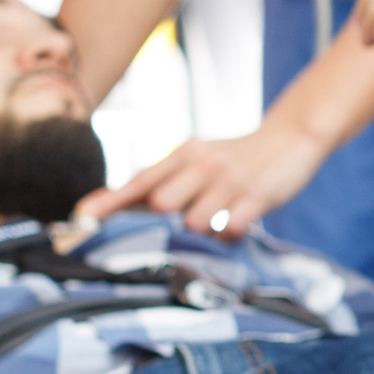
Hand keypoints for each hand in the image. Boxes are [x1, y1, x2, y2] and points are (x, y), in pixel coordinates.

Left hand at [78, 113, 330, 234]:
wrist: (291, 138)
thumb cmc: (234, 157)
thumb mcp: (197, 158)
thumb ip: (162, 181)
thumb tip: (115, 205)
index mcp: (184, 153)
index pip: (140, 180)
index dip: (110, 200)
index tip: (82, 215)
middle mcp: (203, 164)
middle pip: (162, 202)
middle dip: (167, 218)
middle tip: (186, 215)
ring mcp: (230, 181)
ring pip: (195, 222)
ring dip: (202, 230)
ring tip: (218, 218)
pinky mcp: (257, 197)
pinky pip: (229, 230)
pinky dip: (228, 235)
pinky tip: (236, 223)